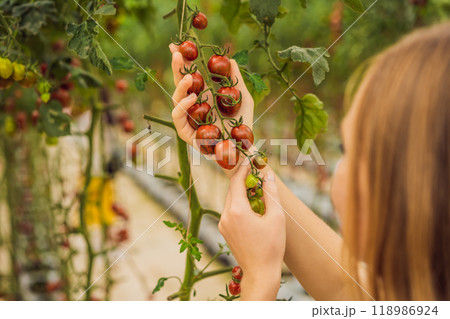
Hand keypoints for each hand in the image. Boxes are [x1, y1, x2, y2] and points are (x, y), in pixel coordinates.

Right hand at [169, 44, 253, 145]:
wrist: (244, 148)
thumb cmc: (243, 125)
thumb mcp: (243, 98)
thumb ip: (235, 80)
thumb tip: (229, 59)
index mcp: (204, 96)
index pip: (189, 75)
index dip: (183, 61)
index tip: (178, 44)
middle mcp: (193, 106)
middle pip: (179, 84)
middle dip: (176, 68)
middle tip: (176, 52)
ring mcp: (189, 120)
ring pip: (176, 100)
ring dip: (180, 87)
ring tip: (189, 78)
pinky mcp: (186, 134)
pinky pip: (178, 118)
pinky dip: (183, 106)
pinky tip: (192, 97)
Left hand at [219, 160, 285, 299]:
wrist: (260, 273)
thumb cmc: (271, 247)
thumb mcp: (276, 217)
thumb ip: (271, 193)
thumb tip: (268, 175)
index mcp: (237, 210)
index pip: (236, 181)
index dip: (243, 168)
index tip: (249, 159)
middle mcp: (226, 215)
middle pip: (232, 190)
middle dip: (242, 179)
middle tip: (254, 170)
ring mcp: (223, 224)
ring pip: (230, 200)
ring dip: (241, 191)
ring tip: (255, 187)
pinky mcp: (225, 231)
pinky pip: (230, 210)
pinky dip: (239, 203)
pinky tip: (251, 205)